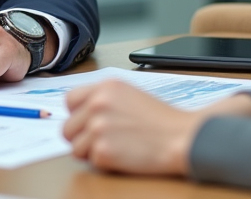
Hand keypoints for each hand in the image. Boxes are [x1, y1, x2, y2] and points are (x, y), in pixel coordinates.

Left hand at [62, 80, 202, 175]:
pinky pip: (91, 162)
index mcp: (104, 87)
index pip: (69, 101)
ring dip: (92, 153)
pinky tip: (124, 156)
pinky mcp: (103, 150)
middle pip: (68, 128)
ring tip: (116, 148)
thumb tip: (80, 112)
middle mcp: (97, 103)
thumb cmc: (160, 120)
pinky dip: (105, 163)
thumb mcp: (129, 95)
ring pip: (75, 148)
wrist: (182, 137)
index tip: (87, 123)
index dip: (77, 115)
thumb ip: (103, 99)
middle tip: (103, 141)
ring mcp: (98, 126)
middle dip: (82, 138)